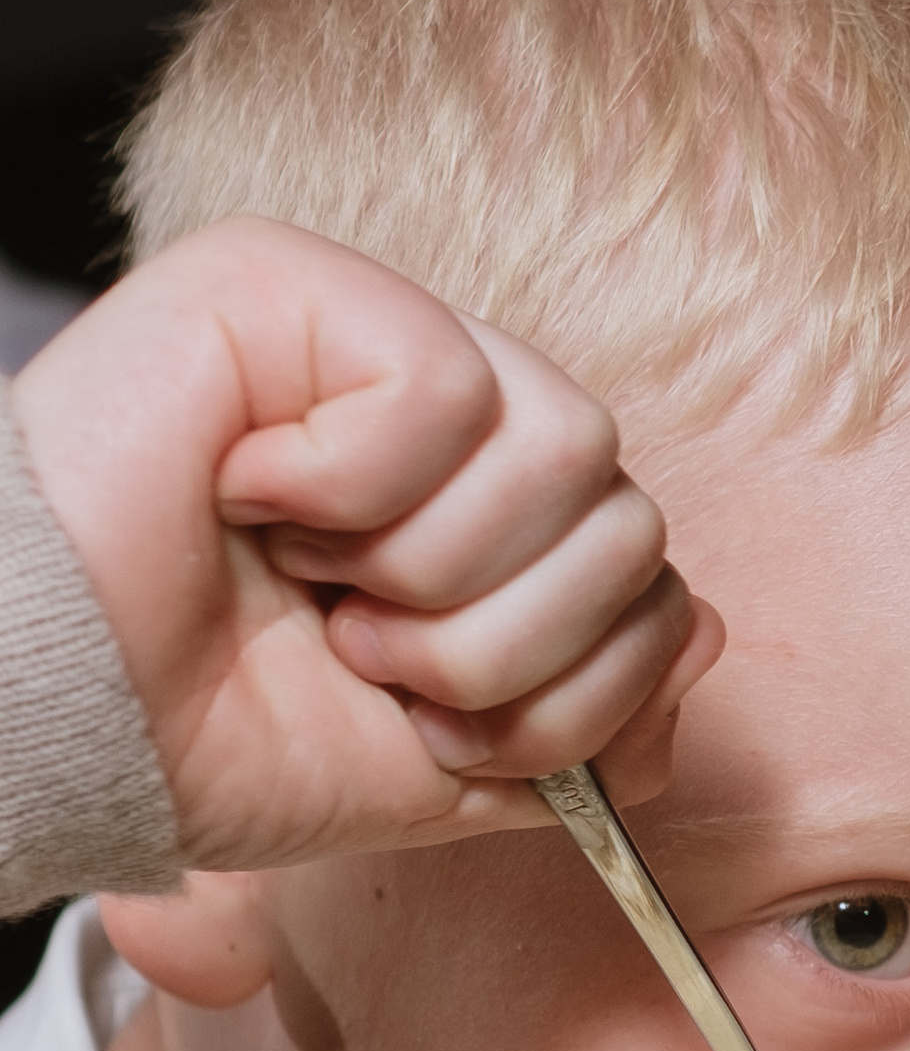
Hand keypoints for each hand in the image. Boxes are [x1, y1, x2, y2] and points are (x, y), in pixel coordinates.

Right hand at [9, 216, 718, 871]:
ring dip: (441, 575)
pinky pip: (449, 387)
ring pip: (571, 449)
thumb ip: (585, 723)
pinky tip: (258, 497)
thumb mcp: (440, 769)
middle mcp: (445, 415)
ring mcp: (375, 336)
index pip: (646, 572)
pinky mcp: (296, 281)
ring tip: (321, 590)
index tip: (449, 726)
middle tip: (367, 654)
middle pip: (627, 520)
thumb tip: (703, 635)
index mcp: (479, 517)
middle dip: (508, 647)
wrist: (56, 730)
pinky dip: (357, 485)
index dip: (588, 681)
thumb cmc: (210, 737)